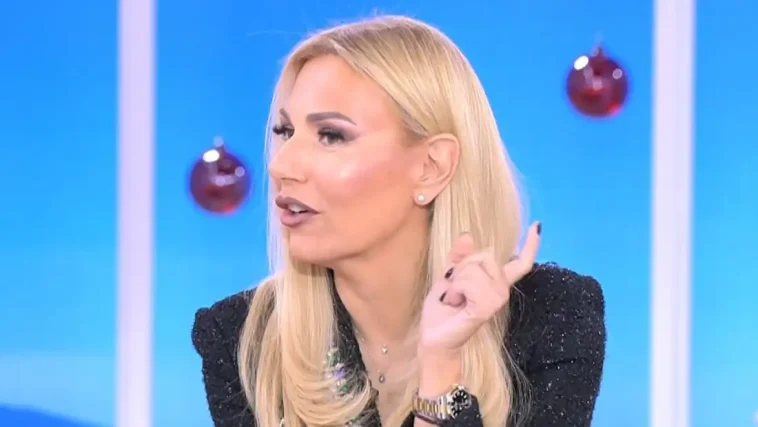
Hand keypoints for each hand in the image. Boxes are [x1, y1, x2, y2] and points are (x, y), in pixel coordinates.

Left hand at [418, 222, 541, 356]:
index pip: (520, 262)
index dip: (530, 245)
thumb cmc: (441, 311)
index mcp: (495, 283)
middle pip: (486, 255)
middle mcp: (501, 290)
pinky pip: (470, 283)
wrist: (433, 338)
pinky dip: (456, 289)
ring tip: (454, 298)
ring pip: (475, 268)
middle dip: (462, 266)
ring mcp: (497, 300)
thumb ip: (458, 257)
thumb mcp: (448, 277)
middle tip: (454, 289)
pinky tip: (455, 302)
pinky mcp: (487, 308)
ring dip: (456, 281)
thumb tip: (467, 235)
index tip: (537, 226)